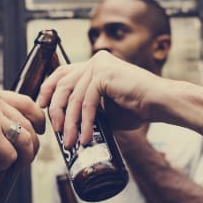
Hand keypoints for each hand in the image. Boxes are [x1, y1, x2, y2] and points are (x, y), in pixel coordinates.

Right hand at [0, 87, 45, 169]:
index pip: (26, 102)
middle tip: (28, 156)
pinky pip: (11, 155)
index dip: (38, 118)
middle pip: (30, 123)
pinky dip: (5, 165)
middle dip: (33, 144)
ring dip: (25, 157)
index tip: (39, 131)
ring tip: (15, 167)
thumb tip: (2, 134)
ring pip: (26, 140)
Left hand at [38, 51, 161, 147]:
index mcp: (95, 64)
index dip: (49, 88)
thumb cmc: (138, 106)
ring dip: (71, 123)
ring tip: (71, 141)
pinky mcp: (104, 75)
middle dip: (56, 109)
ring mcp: (99, 65)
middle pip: (63, 84)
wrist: (160, 103)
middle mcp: (96, 61)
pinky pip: (87, 103)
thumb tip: (68, 123)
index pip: (63, 72)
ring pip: (74, 97)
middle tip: (57, 130)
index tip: (42, 105)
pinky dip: (85, 123)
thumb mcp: (106, 106)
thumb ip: (88, 107)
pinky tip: (85, 137)